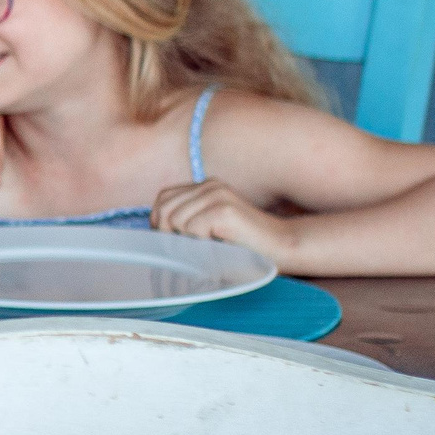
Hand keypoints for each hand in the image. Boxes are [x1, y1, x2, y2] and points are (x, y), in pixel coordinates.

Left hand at [153, 179, 300, 266]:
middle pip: (163, 210)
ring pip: (175, 221)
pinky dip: (201, 244)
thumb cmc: (243, 245)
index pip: (162, 200)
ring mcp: (217, 195)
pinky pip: (191, 229)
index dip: (161, 223)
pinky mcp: (224, 208)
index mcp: (204, 187)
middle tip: (194, 249)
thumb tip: (152, 231)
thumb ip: (184, 222)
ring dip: (189, 241)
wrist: (282, 249)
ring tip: (212, 247)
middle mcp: (209, 185)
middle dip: (170, 235)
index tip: (177, 241)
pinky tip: (221, 245)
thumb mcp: (208, 229)